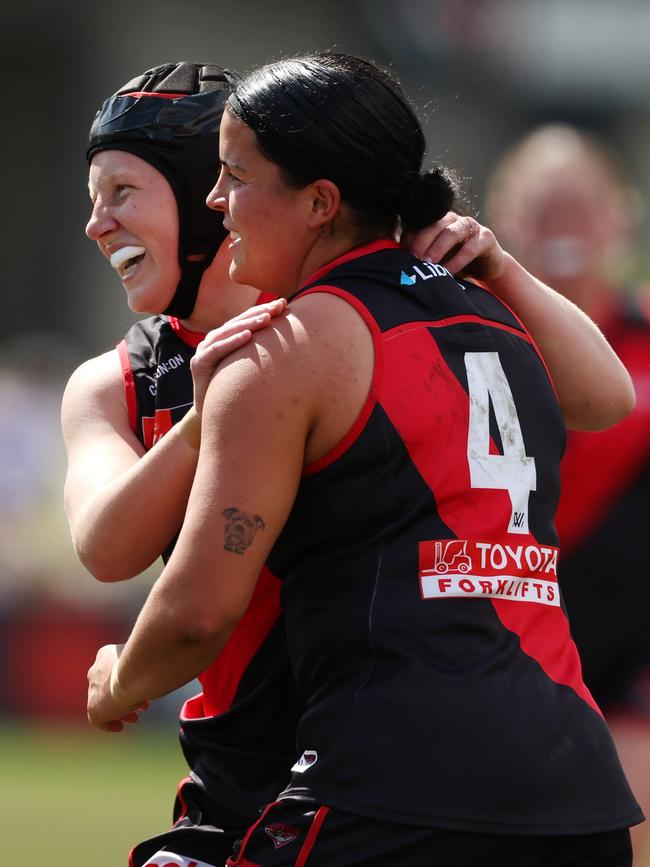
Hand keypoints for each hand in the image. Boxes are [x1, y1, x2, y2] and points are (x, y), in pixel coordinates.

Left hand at [87, 643, 147, 732]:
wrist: (133, 673)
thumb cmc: (145, 661)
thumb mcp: (144, 657)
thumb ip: (143, 662)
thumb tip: (159, 664)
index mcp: (105, 655)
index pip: (113, 670)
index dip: (127, 681)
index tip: (139, 688)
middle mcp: (95, 671)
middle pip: (108, 687)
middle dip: (123, 696)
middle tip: (139, 705)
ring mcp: (93, 690)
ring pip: (105, 704)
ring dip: (120, 710)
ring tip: (135, 718)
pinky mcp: (93, 708)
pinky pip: (99, 720)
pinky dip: (109, 724)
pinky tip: (119, 727)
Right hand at [191, 298, 286, 416]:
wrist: (213, 415)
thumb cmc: (236, 391)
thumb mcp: (250, 368)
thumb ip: (261, 353)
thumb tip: (291, 344)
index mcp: (226, 338)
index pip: (247, 320)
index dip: (264, 310)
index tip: (284, 304)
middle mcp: (214, 340)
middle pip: (239, 322)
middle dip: (260, 312)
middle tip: (279, 305)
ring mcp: (204, 350)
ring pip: (228, 331)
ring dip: (248, 323)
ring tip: (267, 318)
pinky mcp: (198, 363)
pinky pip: (217, 350)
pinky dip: (232, 342)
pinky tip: (247, 336)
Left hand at [404, 212, 506, 282]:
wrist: (487, 268)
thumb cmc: (455, 262)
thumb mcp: (435, 258)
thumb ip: (419, 255)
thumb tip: (394, 263)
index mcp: (438, 221)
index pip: (420, 223)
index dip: (409, 237)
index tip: (401, 254)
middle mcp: (453, 220)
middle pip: (434, 224)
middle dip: (421, 241)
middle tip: (413, 259)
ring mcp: (471, 226)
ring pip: (451, 233)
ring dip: (437, 249)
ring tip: (428, 264)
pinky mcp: (486, 238)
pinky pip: (470, 248)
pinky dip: (457, 261)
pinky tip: (449, 273)